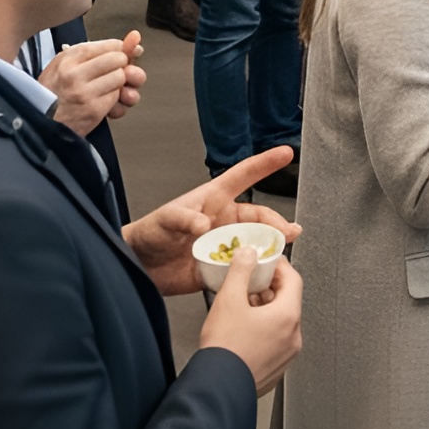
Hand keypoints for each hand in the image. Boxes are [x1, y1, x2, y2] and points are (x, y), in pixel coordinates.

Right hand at [41, 33, 144, 134]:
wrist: (39, 123)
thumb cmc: (54, 90)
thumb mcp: (66, 63)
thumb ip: (100, 50)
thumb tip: (136, 38)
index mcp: (69, 57)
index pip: (112, 45)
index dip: (118, 52)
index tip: (114, 58)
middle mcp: (75, 73)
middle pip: (120, 59)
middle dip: (119, 67)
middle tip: (108, 74)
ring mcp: (85, 93)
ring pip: (121, 77)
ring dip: (116, 84)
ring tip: (101, 88)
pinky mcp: (93, 110)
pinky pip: (116, 97)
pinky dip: (112, 99)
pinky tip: (99, 101)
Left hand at [123, 148, 302, 297]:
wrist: (140, 266)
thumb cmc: (152, 232)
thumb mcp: (166, 219)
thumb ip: (184, 218)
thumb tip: (204, 224)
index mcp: (215, 199)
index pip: (244, 176)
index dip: (265, 163)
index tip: (286, 153)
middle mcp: (225, 220)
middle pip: (260, 218)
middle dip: (277, 223)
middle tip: (288, 232)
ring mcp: (225, 244)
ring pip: (256, 244)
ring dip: (271, 248)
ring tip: (282, 253)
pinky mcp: (221, 268)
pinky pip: (242, 271)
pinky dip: (254, 273)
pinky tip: (263, 275)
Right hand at [198, 247, 302, 396]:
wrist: (215, 389)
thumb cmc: (224, 350)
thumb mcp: (229, 299)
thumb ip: (241, 270)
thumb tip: (248, 254)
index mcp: (288, 316)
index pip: (293, 279)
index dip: (278, 266)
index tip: (266, 262)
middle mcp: (293, 337)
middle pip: (287, 301)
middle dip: (268, 289)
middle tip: (250, 283)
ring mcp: (285, 356)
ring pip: (280, 323)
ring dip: (264, 310)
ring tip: (241, 307)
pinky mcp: (274, 369)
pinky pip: (274, 342)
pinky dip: (263, 331)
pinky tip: (242, 331)